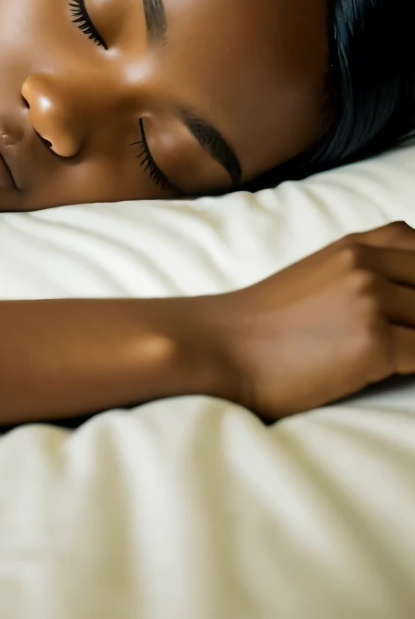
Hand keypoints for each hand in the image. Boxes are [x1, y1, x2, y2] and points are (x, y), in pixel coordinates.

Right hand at [205, 222, 414, 419]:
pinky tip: (401, 372)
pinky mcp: (374, 342)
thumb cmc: (266, 325)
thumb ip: (362, 274)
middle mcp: (365, 264)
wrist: (223, 347)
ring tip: (402, 354)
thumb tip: (405, 302)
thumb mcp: (317, 278)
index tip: (409, 306)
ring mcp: (369, 301)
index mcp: (354, 246)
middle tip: (405, 334)